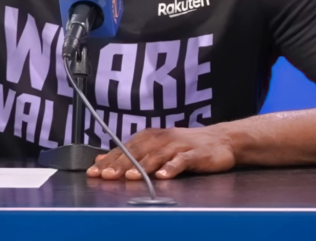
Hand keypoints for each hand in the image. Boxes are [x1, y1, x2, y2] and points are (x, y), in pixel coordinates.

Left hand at [87, 126, 235, 179]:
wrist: (221, 140)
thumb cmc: (185, 146)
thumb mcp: (156, 147)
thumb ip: (132, 154)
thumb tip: (102, 160)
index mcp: (150, 137)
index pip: (125, 148)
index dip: (109, 160)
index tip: (94, 171)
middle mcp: (162, 139)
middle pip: (138, 152)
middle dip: (120, 164)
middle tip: (106, 176)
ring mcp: (178, 146)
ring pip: (157, 156)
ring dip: (142, 166)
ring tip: (130, 177)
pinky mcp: (195, 154)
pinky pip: (182, 161)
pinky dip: (172, 168)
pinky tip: (163, 176)